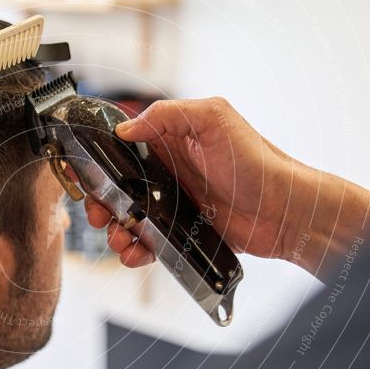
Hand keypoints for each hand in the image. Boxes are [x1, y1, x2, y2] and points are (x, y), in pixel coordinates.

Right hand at [86, 98, 369, 275]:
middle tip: (99, 213)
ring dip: (116, 229)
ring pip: (128, 217)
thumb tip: (126, 127)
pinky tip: (135, 254)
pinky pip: (149, 242)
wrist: (286, 213)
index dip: (99, 159)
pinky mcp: (181, 231)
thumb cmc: (259, 162)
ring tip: (120, 237)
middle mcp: (168, 170)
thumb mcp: (215, 119)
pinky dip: (135, 250)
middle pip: (117, 186)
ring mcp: (173, 202)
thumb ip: (168, 114)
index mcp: (170, 140)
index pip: (122, 144)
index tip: (83, 173)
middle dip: (101, 201)